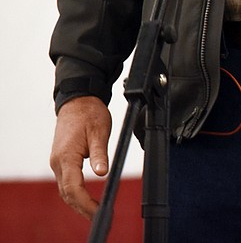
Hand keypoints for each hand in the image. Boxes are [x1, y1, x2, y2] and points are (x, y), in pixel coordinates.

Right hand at [49, 96, 111, 218]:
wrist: (78, 102)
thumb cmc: (89, 114)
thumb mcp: (100, 131)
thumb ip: (100, 153)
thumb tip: (102, 173)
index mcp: (66, 156)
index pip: (73, 187)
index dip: (86, 203)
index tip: (99, 212)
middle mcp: (58, 162)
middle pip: (68, 193)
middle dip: (83, 208)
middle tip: (100, 219)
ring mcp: (58, 162)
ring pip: (66, 190)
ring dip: (79, 203)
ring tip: (95, 214)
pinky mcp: (62, 160)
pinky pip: (67, 182)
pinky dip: (76, 194)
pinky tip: (86, 200)